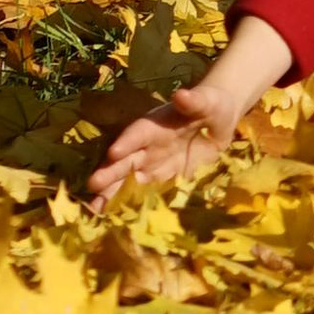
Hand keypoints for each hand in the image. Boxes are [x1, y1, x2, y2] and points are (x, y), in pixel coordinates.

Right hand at [88, 16, 290, 206]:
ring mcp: (154, 164)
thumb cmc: (211, 106)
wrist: (219, 121)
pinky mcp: (165, 179)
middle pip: (127, 160)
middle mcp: (149, 146)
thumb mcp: (206, 102)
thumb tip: (181, 95)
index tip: (114, 152)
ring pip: (130, 180)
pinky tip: (120, 217)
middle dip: (110, 172)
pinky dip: (134, 205)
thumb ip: (194, 101)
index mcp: (155, 125)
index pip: (138, 133)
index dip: (127, 142)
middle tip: (93, 185)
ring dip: (114, 193)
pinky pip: (148, 193)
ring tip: (97, 208)